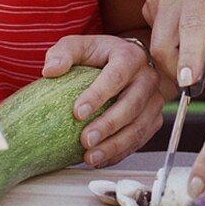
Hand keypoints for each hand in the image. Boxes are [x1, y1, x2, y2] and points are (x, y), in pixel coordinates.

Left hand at [42, 35, 163, 166]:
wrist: (128, 63)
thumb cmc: (100, 55)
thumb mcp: (80, 46)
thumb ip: (63, 53)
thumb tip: (50, 70)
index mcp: (130, 56)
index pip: (116, 76)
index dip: (98, 95)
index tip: (78, 112)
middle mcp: (147, 77)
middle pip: (131, 105)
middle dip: (108, 125)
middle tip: (86, 140)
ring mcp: (154, 100)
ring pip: (139, 126)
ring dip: (115, 145)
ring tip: (91, 157)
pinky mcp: (154, 118)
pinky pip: (140, 139)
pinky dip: (121, 152)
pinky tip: (101, 159)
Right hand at [142, 0, 204, 88]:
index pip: (190, 29)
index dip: (188, 58)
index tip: (188, 83)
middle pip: (163, 43)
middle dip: (177, 69)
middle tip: (199, 81)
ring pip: (156, 42)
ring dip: (174, 58)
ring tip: (199, 51)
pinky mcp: (150, 0)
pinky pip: (155, 34)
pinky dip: (170, 44)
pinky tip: (187, 34)